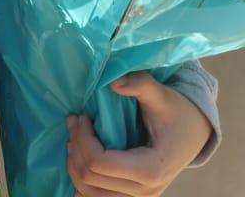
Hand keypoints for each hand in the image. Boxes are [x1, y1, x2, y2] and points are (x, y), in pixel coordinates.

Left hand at [66, 71, 212, 195]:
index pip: (98, 162)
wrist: (192, 133)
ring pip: (87, 192)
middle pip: (88, 177)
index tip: (82, 116)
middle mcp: (145, 191)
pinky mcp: (130, 196)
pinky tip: (80, 158)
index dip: (82, 138)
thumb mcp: (161, 96)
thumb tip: (114, 82)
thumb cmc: (176, 113)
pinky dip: (82, 179)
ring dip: (74, 163)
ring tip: (76, 138)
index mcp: (151, 170)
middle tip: (75, 122)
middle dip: (75, 146)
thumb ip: (141, 84)